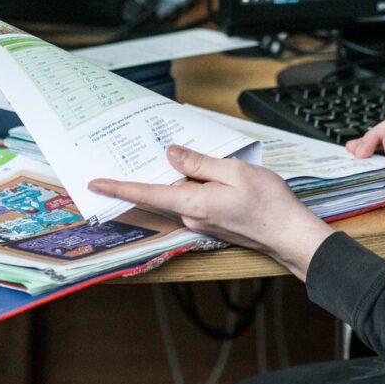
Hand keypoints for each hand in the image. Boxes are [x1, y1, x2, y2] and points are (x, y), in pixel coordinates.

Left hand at [89, 146, 333, 280]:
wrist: (288, 233)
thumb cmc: (268, 203)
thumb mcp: (234, 171)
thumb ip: (200, 163)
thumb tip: (172, 155)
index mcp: (193, 202)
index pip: (147, 193)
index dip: (119, 187)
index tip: (96, 184)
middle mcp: (192, 215)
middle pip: (162, 190)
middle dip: (151, 171)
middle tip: (140, 149)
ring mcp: (201, 221)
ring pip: (179, 193)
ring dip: (176, 177)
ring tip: (181, 156)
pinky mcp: (211, 221)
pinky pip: (191, 200)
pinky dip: (190, 185)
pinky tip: (201, 171)